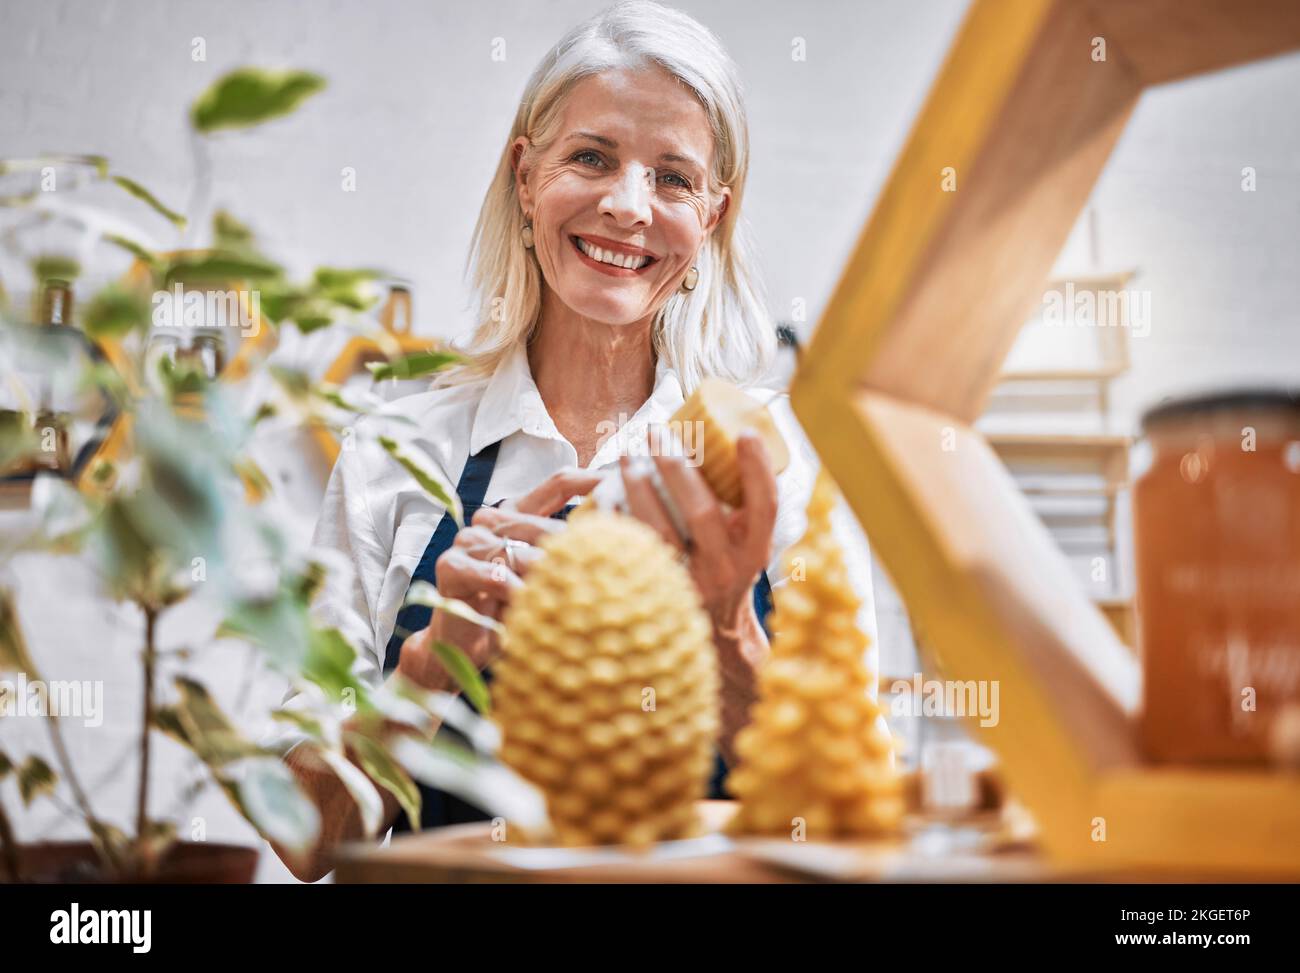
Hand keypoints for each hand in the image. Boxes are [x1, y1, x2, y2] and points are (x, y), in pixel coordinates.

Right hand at [396, 467, 603, 689]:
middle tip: (605, 568)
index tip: (621, 486)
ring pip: (521, 550)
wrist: (462, 644)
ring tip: (573, 594)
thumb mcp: (547, 577)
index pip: (558, 484)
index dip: (591, 482)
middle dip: (574, 549)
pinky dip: (517, 592)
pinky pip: (495, 575)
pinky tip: (532, 606)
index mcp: (518, 512)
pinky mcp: (452, 566)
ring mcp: (469, 540)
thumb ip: (572, 553)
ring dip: (546, 575)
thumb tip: (625, 537)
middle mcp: (491, 519)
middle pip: (543, 524)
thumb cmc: (511, 609)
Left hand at [620, 425, 777, 629]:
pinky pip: (635, 550)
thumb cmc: (731, 569)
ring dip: (639, 488)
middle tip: (656, 432)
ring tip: (627, 457)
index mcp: (755, 549)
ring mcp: (691, 583)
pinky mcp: (659, 591)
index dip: (758, 470)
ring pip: (660, 531)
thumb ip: (746, 504)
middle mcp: (726, 568)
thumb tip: (735, 440)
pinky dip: (620, 519)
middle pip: (702, 512)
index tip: (746, 434)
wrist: (716, 630)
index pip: (765, 506)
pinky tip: (608, 496)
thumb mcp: (750, 543)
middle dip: (676, 467)